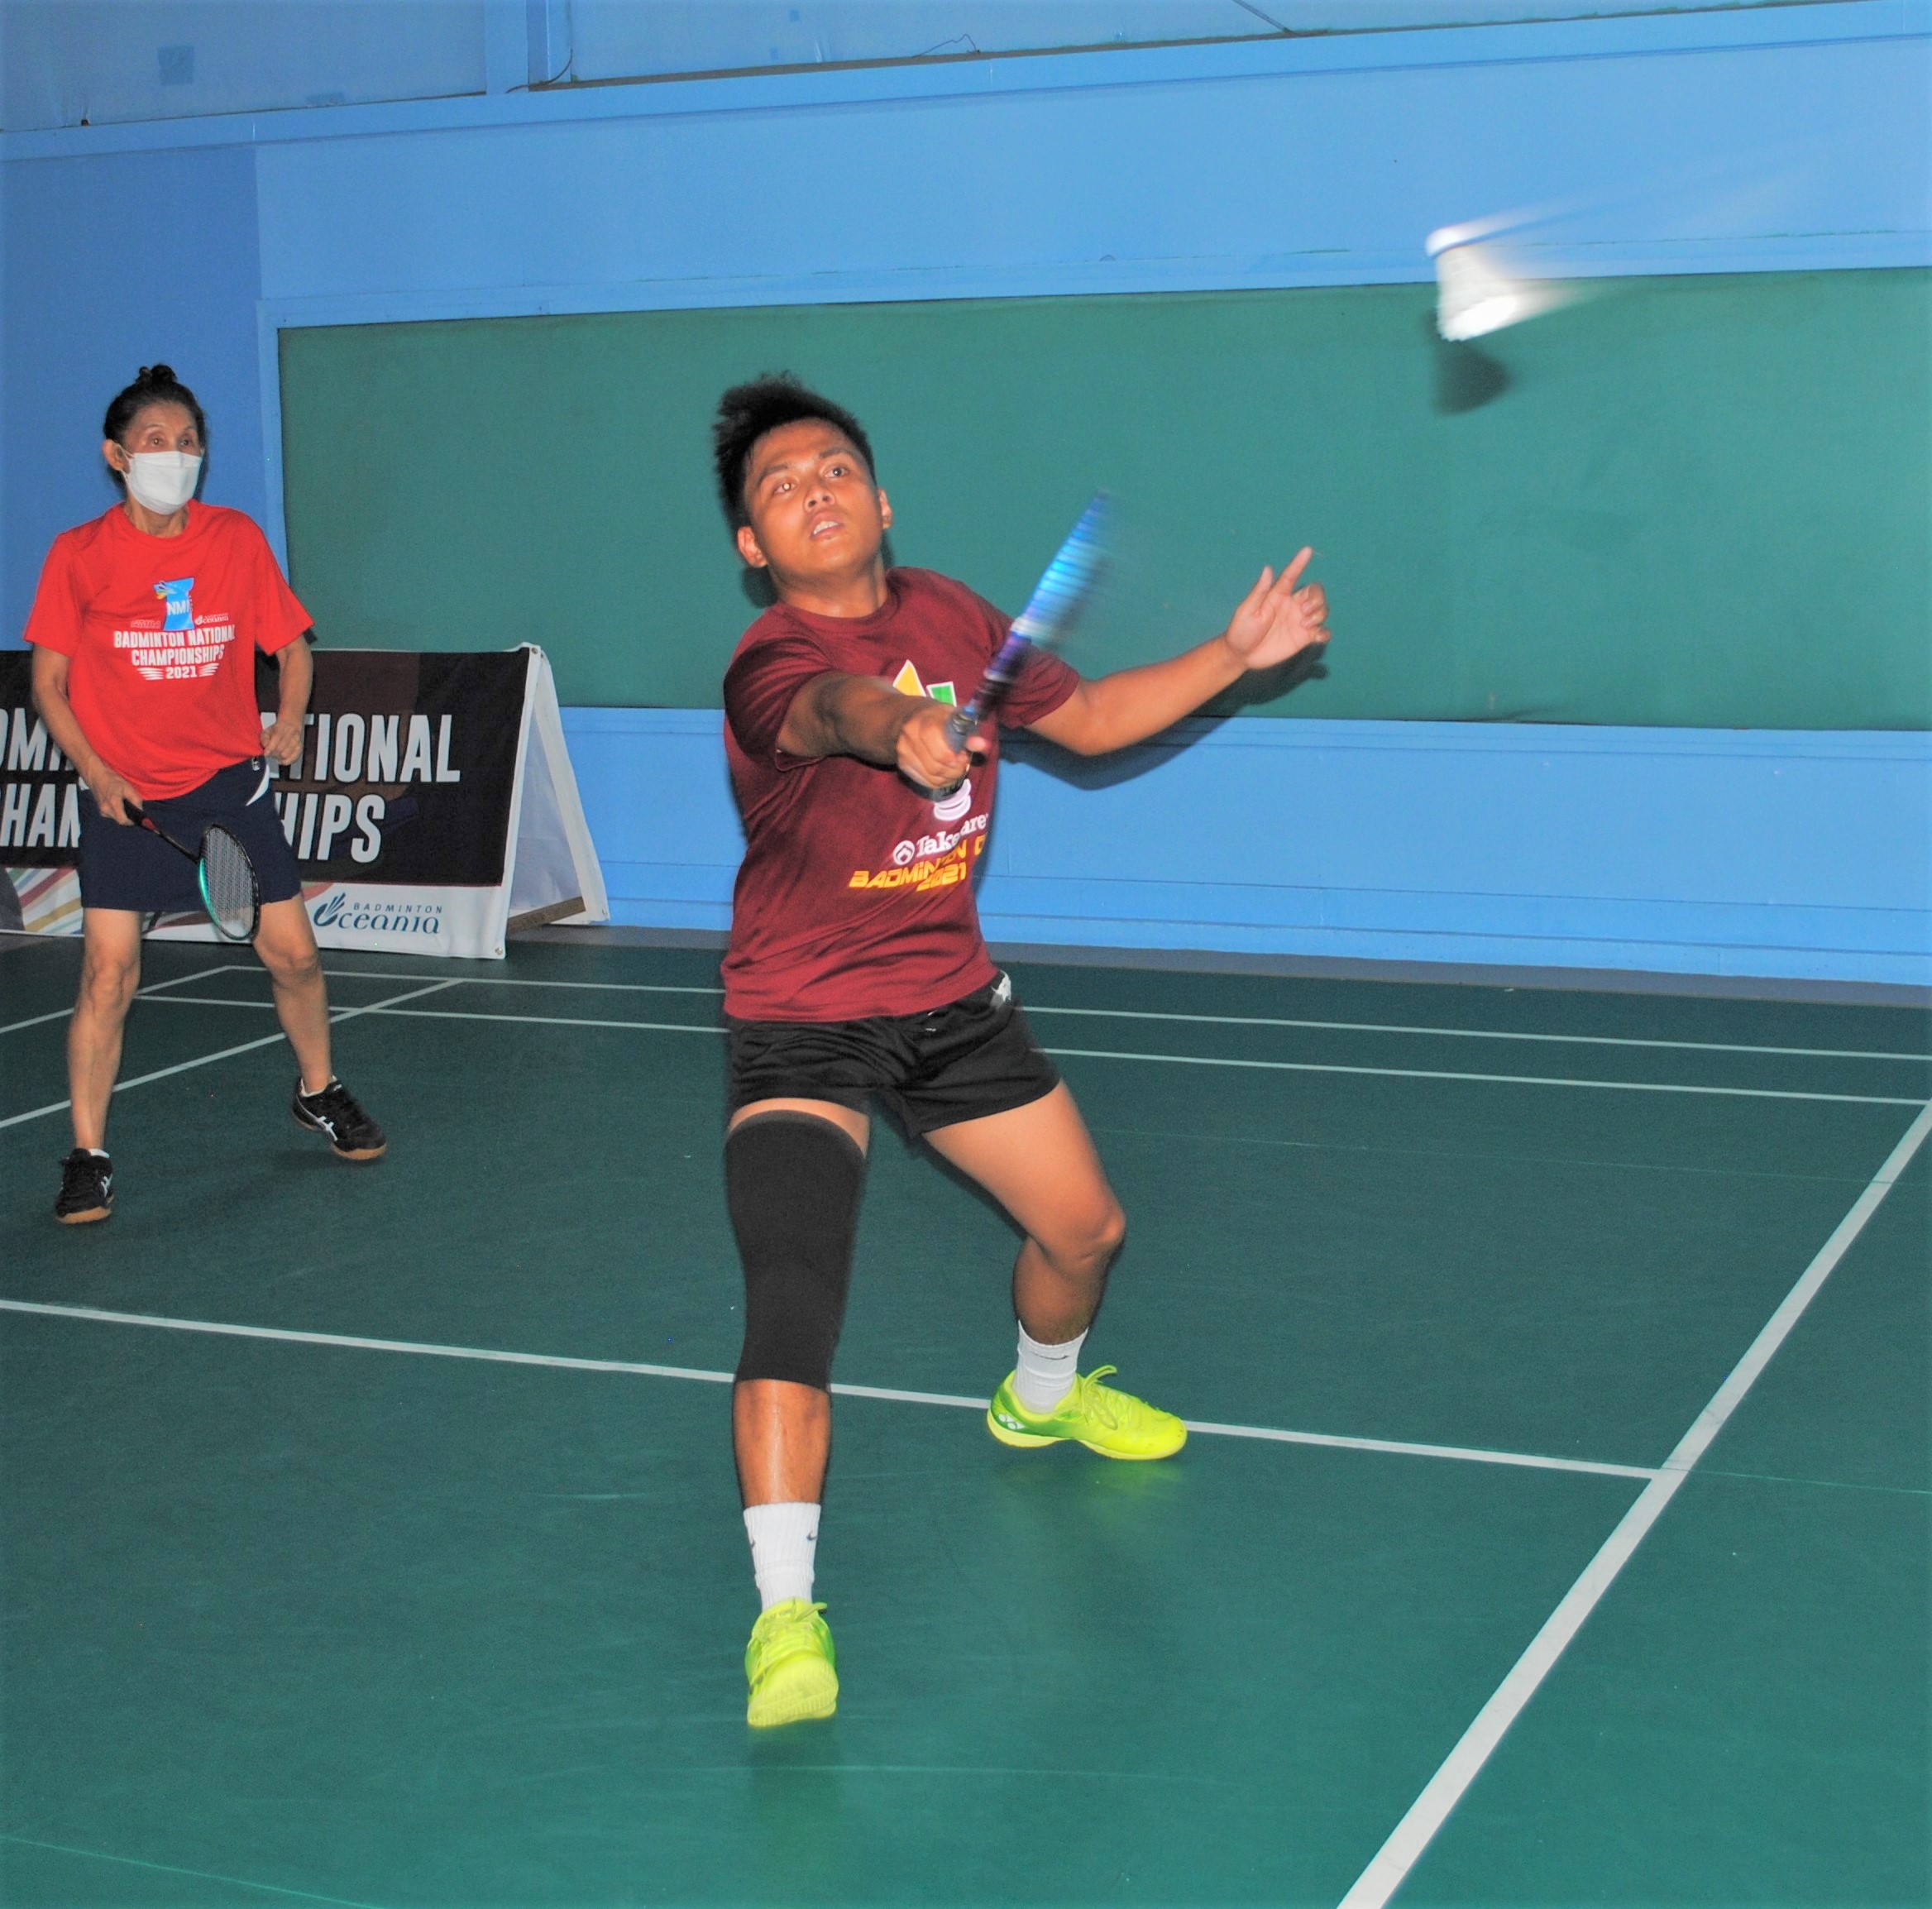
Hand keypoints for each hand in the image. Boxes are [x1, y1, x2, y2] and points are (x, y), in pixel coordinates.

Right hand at [86, 762, 137, 824]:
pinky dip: (118, 812)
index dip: (132, 821)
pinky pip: (113, 816)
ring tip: (124, 804)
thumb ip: (136, 800)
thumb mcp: (128, 788)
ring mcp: (102, 811)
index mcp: (113, 802)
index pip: (123, 820)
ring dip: (123, 814)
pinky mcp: (101, 811)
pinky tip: (119, 804)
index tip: (137, 819)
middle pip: (121, 821)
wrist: (97, 777)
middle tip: (133, 809)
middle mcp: (106, 808)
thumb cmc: (113, 781)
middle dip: (128, 817)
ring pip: (117, 818)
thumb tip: (141, 811)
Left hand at [261, 714, 304, 765]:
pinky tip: (282, 760)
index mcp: (281, 727)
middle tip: (270, 753)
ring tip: (276, 755)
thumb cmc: (278, 730)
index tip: (266, 753)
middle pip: (281, 748)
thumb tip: (265, 746)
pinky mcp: (300, 748)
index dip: (270, 747)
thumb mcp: (267, 730)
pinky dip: (286, 761)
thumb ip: (264, 738)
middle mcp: (291, 734)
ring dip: (279, 757)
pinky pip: (293, 758)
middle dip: (273, 753)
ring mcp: (297, 741)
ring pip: (286, 754)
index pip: (277, 738)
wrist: (291, 725)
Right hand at [895, 701, 983, 790]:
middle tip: (962, 764)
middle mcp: (910, 737)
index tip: (964, 756)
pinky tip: (946, 774)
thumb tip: (982, 745)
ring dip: (948, 777)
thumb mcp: (956, 718)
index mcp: (925, 723)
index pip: (942, 753)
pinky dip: (939, 782)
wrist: (910, 716)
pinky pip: (925, 781)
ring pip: (931, 777)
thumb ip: (969, 732)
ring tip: (955, 769)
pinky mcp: (903, 764)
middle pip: (936, 767)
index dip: (956, 760)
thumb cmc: (939, 718)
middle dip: (954, 770)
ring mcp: (904, 752)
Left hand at [1221, 547, 1329, 671]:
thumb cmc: (1241, 630)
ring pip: (1322, 610)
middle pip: (1315, 592)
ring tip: (1305, 624)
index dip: (1299, 563)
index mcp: (1278, 596)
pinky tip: (1317, 636)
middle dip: (1317, 598)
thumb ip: (1259, 591)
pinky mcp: (1303, 638)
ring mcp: (1299, 622)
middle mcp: (1292, 606)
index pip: (1291, 575)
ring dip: (1320, 614)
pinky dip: (1325, 633)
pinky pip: (1322, 632)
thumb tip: (1268, 568)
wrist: (1242, 655)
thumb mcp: (1247, 611)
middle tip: (1305, 610)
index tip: (1307, 550)